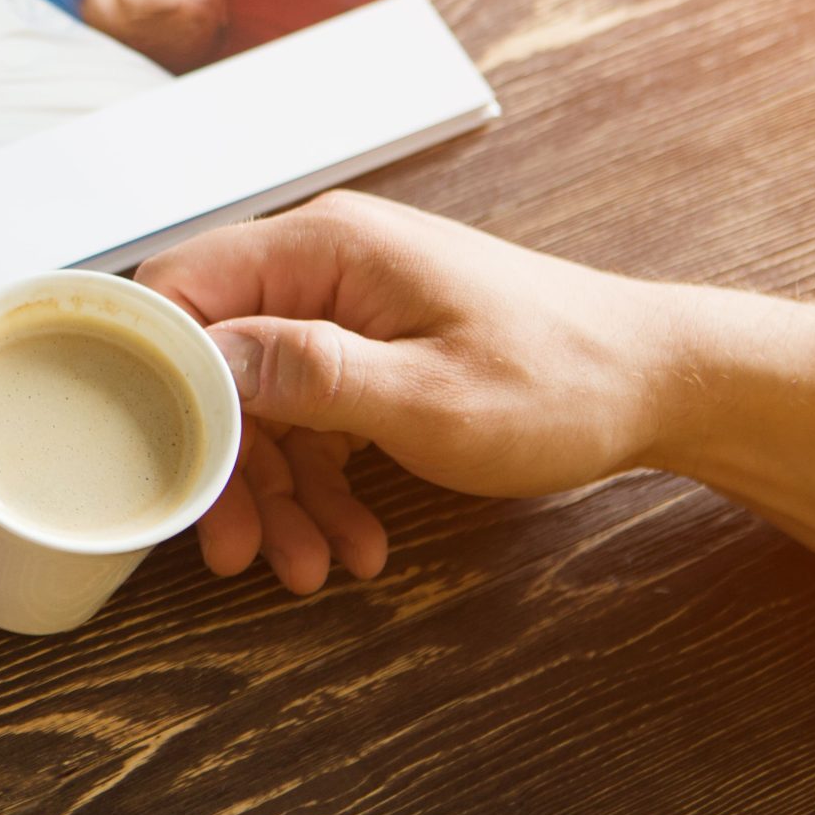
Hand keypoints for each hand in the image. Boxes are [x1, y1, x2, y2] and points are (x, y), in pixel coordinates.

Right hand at [135, 191, 675, 593]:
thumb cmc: (565, 378)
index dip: (150, 368)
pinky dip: (322, 483)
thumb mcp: (429, 396)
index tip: (150, 450)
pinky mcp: (367, 348)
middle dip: (225, 462)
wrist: (664, 386)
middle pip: (218, 361)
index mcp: (324, 249)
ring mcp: (344, 307)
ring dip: (279, 490)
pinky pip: (311, 416)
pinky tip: (351, 538)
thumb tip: (205, 357)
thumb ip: (308, 375)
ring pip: (262, 402)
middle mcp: (321, 265)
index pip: (182, 288)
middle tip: (231, 543)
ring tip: (309, 564)